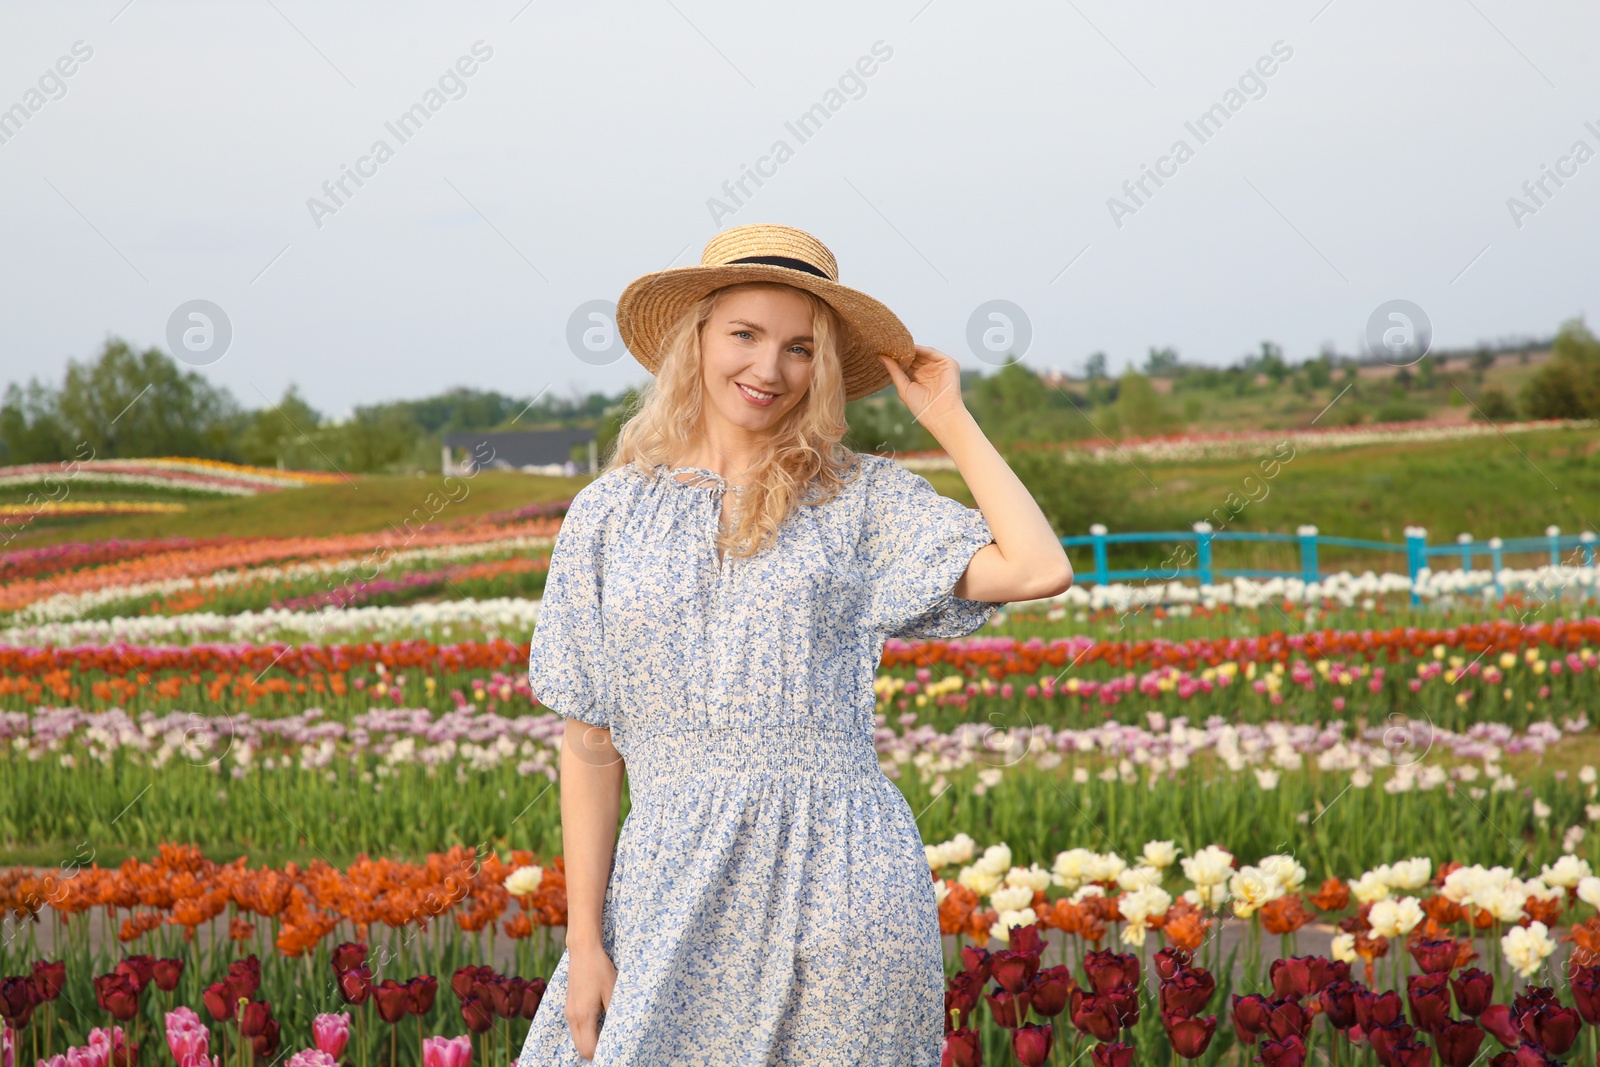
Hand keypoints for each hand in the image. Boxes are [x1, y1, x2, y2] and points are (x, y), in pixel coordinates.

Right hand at [565, 944, 616, 1060]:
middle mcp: (573, 1017)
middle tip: (610, 1050)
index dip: (600, 1055)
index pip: (589, 1048)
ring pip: (577, 1039)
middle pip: (581, 1048)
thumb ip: (614, 1014)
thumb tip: (617, 1032)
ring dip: (588, 1043)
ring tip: (605, 1040)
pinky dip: (584, 1034)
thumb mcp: (612, 991)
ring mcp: (569, 1011)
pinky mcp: (569, 1006)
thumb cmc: (600, 970)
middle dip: (593, 1053)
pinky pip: (575, 1028)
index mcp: (584, 1016)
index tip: (613, 1053)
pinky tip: (597, 1027)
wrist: (583, 951)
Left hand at [878, 346, 968, 432]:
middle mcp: (929, 370)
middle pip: (915, 356)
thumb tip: (881, 357)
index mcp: (919, 377)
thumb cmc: (921, 406)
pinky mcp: (948, 363)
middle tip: (888, 345)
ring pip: (923, 352)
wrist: (940, 415)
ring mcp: (938, 366)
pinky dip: (921, 349)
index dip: (897, 358)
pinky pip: (932, 352)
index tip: (883, 351)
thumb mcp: (903, 387)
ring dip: (911, 348)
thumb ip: (894, 371)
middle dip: (903, 351)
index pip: (907, 363)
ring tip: (897, 345)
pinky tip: (910, 348)